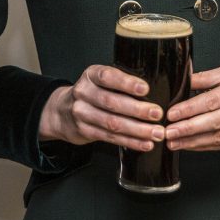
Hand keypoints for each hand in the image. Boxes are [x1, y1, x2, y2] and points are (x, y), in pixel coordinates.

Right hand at [38, 65, 165, 151]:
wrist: (62, 111)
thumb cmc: (90, 94)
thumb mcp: (98, 82)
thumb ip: (118, 84)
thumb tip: (153, 92)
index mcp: (90, 76)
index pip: (107, 76)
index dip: (126, 83)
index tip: (145, 89)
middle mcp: (83, 93)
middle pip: (111, 102)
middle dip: (137, 109)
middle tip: (157, 113)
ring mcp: (82, 113)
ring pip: (112, 123)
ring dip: (138, 129)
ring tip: (156, 132)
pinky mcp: (85, 131)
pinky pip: (110, 138)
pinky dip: (130, 141)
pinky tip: (145, 143)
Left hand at [164, 65, 219, 150]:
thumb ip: (208, 76)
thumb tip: (183, 78)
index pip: (213, 100)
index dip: (191, 109)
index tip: (172, 113)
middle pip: (215, 121)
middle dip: (188, 129)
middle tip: (168, 132)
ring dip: (195, 142)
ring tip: (174, 142)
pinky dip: (208, 146)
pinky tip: (192, 145)